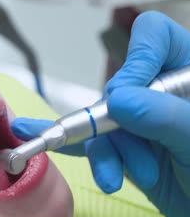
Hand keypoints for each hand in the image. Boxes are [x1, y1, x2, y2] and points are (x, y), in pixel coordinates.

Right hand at [12, 12, 189, 216]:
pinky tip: (41, 139)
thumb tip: (117, 98)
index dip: (138, 58)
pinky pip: (94, 144)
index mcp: (188, 76)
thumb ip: (163, 116)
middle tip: (137, 153)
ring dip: (106, 154)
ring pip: (102, 124)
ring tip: (121, 179)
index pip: (154, 38)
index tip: (130, 96)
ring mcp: (143, 124)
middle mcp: (162, 95)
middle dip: (119, 125)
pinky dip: (70, 146)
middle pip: (120, 88)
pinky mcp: (127, 152)